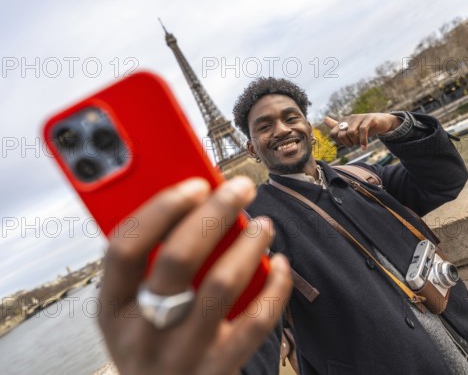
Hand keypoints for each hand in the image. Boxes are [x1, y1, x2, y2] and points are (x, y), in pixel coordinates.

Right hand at [98, 177, 291, 374]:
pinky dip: (276, 286)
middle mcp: (143, 332)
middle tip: (241, 189)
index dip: (161, 208)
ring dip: (249, 244)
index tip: (195, 183)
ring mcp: (183, 353)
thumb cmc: (150, 343)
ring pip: (222, 284)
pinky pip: (257, 321)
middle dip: (216, 212)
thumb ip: (148, 266)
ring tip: (263, 223)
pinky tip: (281, 265)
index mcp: (113, 308)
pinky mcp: (219, 367)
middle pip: (178, 258)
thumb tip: (196, 205)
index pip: (124, 247)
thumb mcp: (129, 311)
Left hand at [324, 114, 401, 149]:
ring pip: (350, 132)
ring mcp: (359, 117)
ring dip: (355, 142)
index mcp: (343, 121)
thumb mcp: (351, 128)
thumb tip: (324, 119)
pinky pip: (362, 130)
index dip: (339, 142)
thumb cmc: (365, 127)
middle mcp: (350, 118)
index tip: (347, 144)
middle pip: (341, 134)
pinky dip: (363, 141)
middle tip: (354, 144)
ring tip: (360, 144)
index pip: (333, 134)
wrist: (382, 122)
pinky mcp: (369, 118)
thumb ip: (338, 126)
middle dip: (347, 143)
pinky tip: (364, 147)